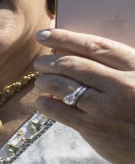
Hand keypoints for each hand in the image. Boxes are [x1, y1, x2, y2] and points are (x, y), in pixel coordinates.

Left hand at [34, 28, 134, 163]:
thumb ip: (123, 66)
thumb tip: (86, 54)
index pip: (95, 46)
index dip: (65, 37)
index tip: (45, 34)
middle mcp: (120, 85)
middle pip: (73, 65)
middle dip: (50, 61)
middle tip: (41, 63)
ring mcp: (105, 107)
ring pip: (62, 86)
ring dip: (45, 80)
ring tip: (41, 80)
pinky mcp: (94, 129)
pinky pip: (61, 112)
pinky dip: (46, 104)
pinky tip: (43, 101)